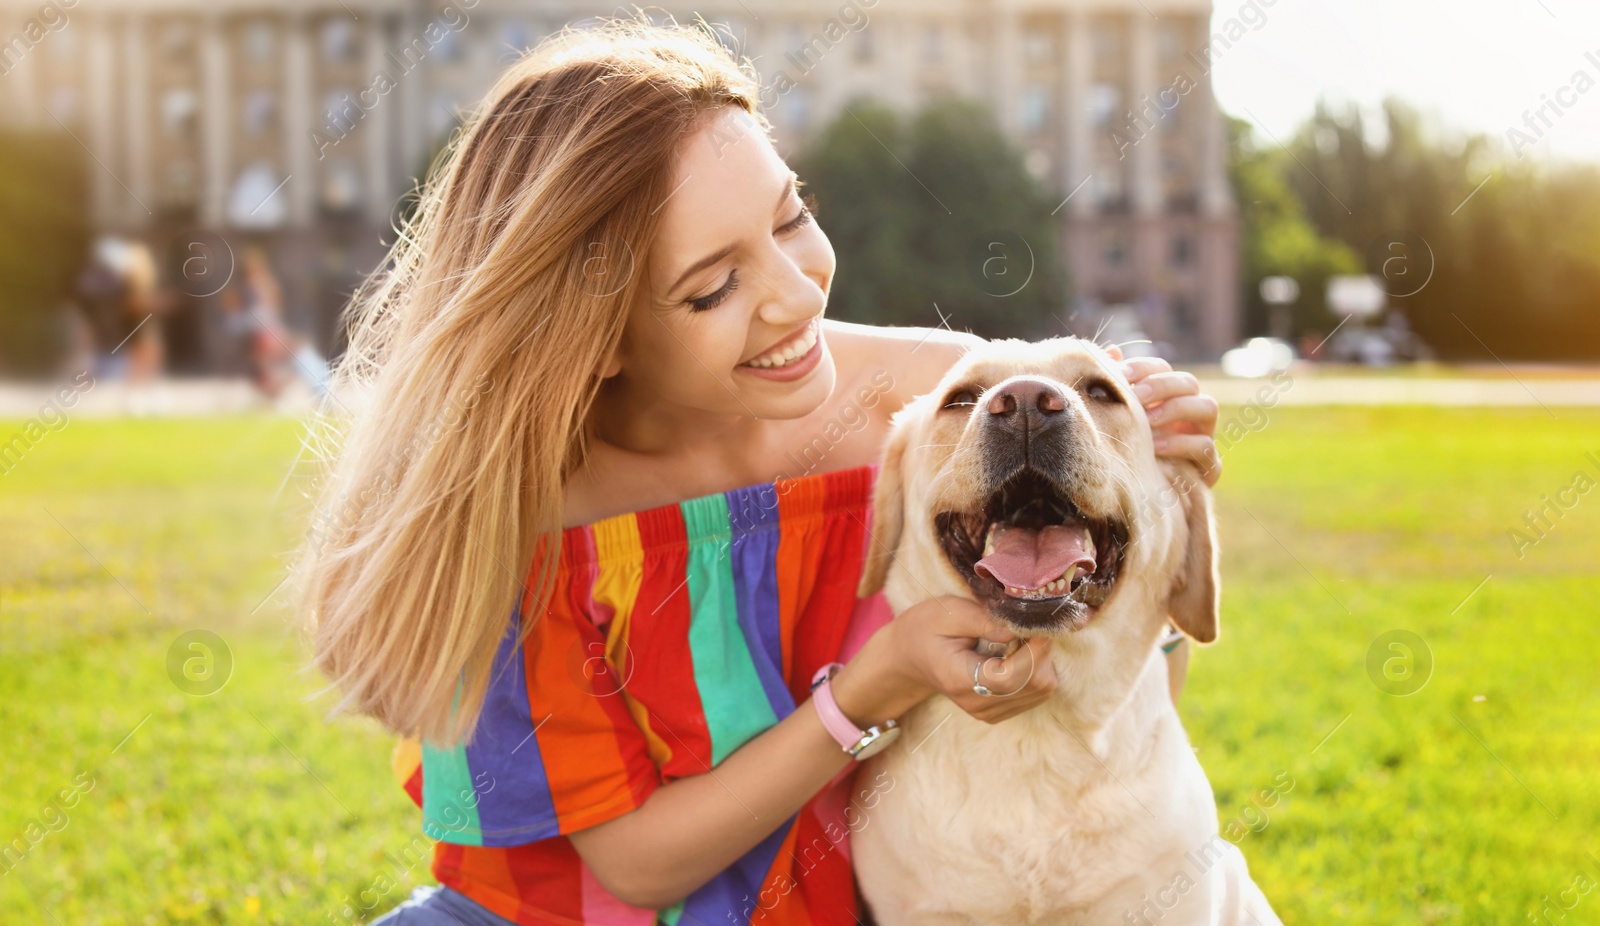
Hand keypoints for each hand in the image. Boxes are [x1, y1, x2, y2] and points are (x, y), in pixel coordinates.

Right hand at [834, 596, 1056, 726]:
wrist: (910, 657)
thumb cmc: (926, 628)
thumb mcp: (947, 612)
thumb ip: (982, 620)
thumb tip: (1016, 630)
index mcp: (959, 678)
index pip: (1009, 677)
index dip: (1033, 651)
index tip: (1038, 626)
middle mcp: (977, 703)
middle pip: (1033, 685)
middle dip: (1041, 652)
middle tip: (1028, 627)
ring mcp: (988, 711)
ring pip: (1041, 690)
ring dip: (1041, 660)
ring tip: (1019, 639)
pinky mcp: (999, 711)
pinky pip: (1037, 693)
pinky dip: (1037, 670)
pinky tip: (1017, 654)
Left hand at [1105, 345, 1221, 485]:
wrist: (1140, 500)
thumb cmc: (1126, 453)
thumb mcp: (1118, 420)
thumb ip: (1117, 388)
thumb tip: (1111, 351)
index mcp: (1165, 396)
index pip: (1163, 368)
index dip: (1144, 368)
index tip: (1119, 375)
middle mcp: (1189, 412)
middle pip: (1188, 382)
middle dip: (1161, 385)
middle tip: (1135, 396)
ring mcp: (1203, 436)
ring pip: (1208, 407)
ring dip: (1176, 409)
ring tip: (1148, 420)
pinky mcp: (1209, 467)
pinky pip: (1206, 447)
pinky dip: (1180, 444)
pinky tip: (1155, 447)